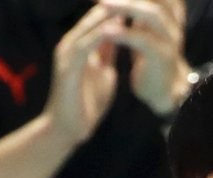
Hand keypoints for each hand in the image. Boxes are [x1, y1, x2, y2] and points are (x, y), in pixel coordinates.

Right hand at [45, 3, 124, 145]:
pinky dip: (101, 35)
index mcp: (81, 43)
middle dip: (118, 5)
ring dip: (111, 13)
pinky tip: (118, 28)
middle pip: (97, 14)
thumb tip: (118, 37)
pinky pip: (85, 45)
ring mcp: (67, 54)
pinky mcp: (67, 67)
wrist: (68, 130)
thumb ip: (107, 53)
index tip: (145, 1)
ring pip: (90, 25)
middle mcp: (71, 43)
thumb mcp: (103, 72)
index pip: (102, 17)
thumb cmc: (86, 104)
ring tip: (131, 3)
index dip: (122, 8)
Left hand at [101, 0, 188, 115]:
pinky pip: (145, 42)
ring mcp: (170, 40)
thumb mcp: (146, 29)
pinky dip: (125, 34)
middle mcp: (173, 22)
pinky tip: (107, 31)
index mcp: (168, 13)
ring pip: (153, 15)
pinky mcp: (163, 58)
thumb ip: (139, 10)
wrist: (164, 91)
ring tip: (103, 4)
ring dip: (127, 7)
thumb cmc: (151, 58)